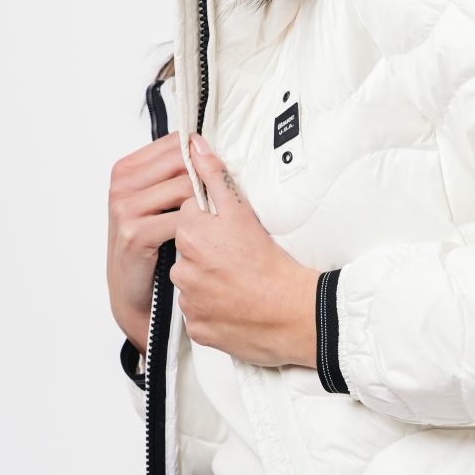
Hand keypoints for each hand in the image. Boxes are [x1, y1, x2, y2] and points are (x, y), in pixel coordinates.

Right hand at [106, 130, 196, 354]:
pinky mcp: (135, 233)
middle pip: (182, 162)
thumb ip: (175, 173)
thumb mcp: (158, 202)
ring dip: (206, 201)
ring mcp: (125, 208)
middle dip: (207, 177)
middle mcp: (122, 184)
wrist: (132, 290)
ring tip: (218, 216)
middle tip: (224, 195)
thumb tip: (207, 146)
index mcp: (126, 169)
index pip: (175, 143)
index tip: (218, 170)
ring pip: (185, 187)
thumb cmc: (150, 243)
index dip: (202, 154)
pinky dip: (199, 226)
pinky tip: (206, 236)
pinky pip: (181, 219)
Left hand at [171, 134, 318, 368]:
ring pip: (193, 282)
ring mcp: (189, 302)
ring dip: (209, 280)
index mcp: (190, 236)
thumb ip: (214, 175)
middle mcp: (182, 270)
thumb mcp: (242, 210)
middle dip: (208, 251)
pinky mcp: (197, 328)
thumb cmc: (270, 263)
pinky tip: (234, 304)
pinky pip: (199, 313)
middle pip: (189, 250)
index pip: (189, 217)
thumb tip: (194, 145)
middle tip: (239, 258)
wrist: (292, 313)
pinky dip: (212, 308)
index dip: (212, 222)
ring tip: (239, 282)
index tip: (232, 234)